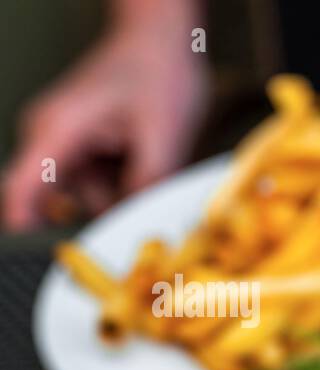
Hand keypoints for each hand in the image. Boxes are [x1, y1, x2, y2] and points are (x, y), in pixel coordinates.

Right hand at [3, 7, 209, 229]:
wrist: (159, 39)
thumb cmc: (158, 72)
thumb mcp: (165, 134)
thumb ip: (148, 182)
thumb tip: (140, 223)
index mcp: (59, 129)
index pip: (24, 185)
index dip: (24, 221)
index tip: (37, 249)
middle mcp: (50, 136)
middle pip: (69, 202)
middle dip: (111, 205)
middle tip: (147, 182)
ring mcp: (63, 141)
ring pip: (92, 196)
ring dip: (125, 190)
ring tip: (149, 153)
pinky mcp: (80, 146)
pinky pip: (102, 182)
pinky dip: (125, 178)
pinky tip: (142, 152)